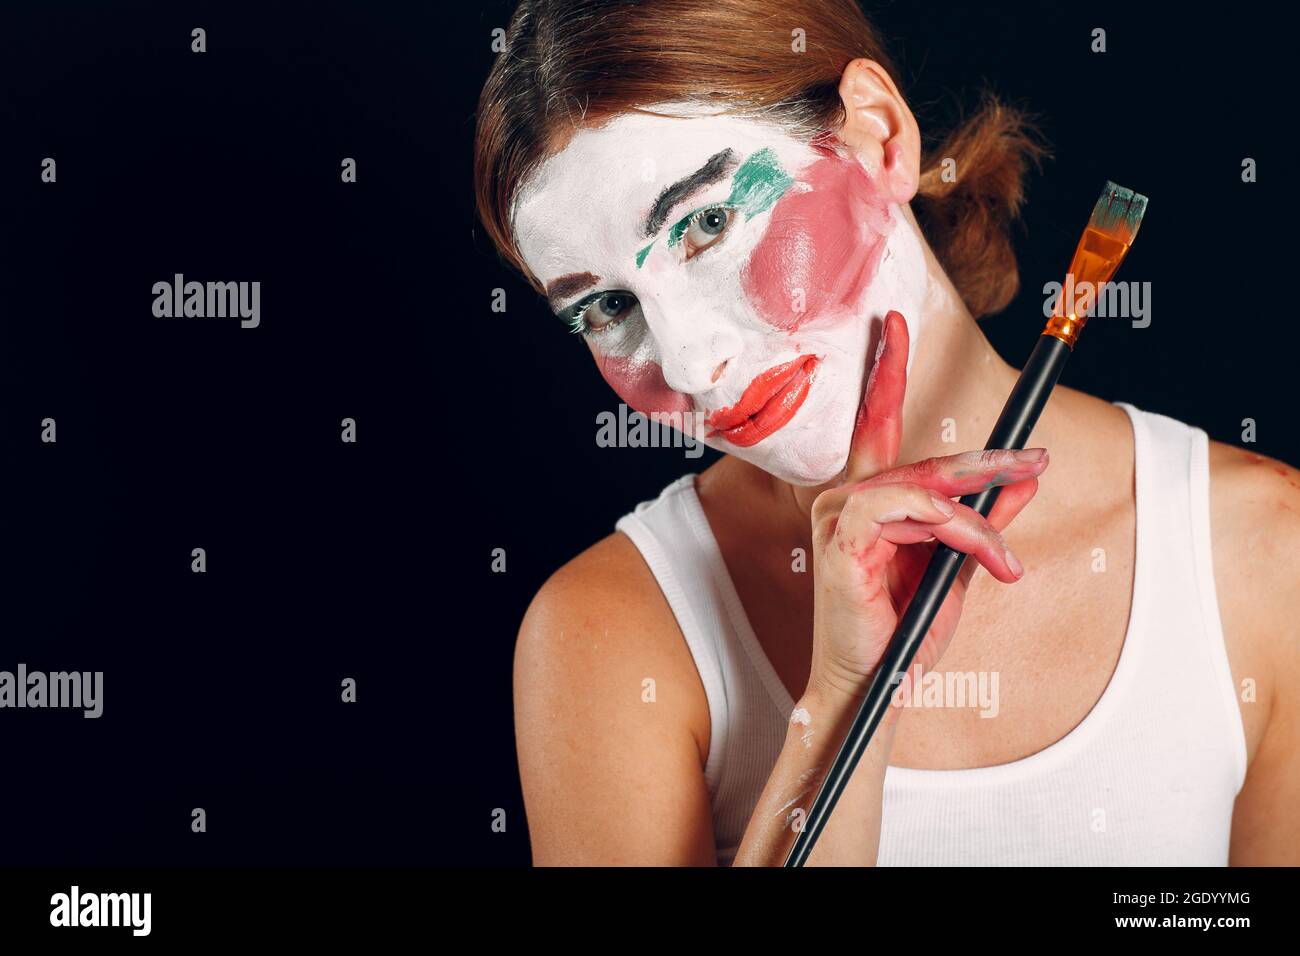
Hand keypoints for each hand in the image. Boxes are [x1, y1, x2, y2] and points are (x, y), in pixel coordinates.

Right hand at [806, 310, 1047, 701]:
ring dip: (977, 519)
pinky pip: (913, 511)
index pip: (875, 425)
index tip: (892, 324)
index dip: (884, 373)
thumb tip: (1027, 473)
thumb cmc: (904, 632)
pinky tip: (981, 558)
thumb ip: (987, 518)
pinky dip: (956, 530)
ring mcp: (838, 516)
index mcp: (865, 503)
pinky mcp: (843, 536)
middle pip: (924, 461)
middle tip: (1037, 460)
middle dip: (986, 463)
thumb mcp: (958, 567)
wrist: (875, 686)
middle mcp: (845, 501)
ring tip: (1005, 561)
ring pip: (924, 488)